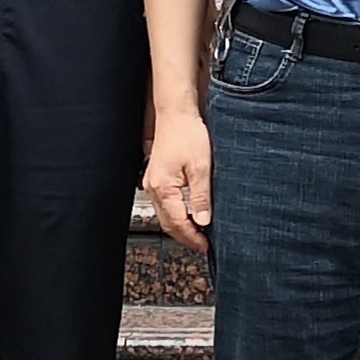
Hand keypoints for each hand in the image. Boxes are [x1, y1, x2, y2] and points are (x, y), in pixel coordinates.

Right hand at [142, 103, 214, 254]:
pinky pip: (164, 204)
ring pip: (165, 215)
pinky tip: (189, 214)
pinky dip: (176, 214)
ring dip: (181, 226)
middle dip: (186, 236)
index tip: (206, 246)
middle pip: (168, 223)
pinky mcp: (156, 178)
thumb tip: (203, 221)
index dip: (193, 238)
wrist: (176, 113)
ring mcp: (152, 183)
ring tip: (199, 233)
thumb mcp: (201, 167)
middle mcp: (153, 188)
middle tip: (204, 244)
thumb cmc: (187, 133)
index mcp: (163, 188)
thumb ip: (201, 196)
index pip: (178, 223)